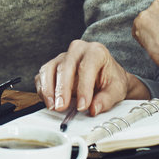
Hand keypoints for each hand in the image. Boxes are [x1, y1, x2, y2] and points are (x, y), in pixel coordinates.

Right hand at [36, 40, 150, 116]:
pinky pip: (42, 76)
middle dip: (62, 89)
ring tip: (53, 106)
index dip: (83, 88)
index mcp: (96, 52)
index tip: (82, 106)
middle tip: (62, 107)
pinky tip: (49, 102)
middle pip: (65, 66)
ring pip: (49, 69)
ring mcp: (62, 57)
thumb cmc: (111, 80)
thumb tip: (94, 109)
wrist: (107, 77)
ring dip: (48, 89)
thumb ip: (106, 99)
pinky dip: (42, 90)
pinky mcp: (53, 66)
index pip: (86, 67)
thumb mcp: (117, 90)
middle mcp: (77, 50)